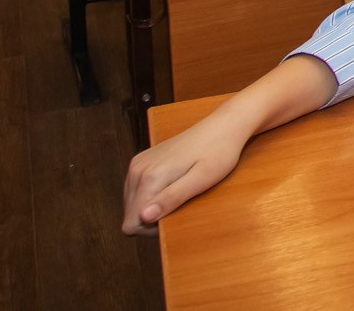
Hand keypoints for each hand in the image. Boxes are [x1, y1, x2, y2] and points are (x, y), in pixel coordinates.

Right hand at [121, 115, 249, 234]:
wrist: (223, 125)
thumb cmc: (219, 152)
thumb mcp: (202, 179)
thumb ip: (172, 198)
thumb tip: (144, 217)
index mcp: (150, 177)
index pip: (132, 224)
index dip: (154, 229)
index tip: (178, 216)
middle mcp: (137, 169)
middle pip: (130, 215)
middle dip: (153, 218)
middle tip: (182, 204)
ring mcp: (138, 163)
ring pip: (132, 204)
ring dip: (152, 207)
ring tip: (179, 194)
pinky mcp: (141, 160)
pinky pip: (136, 190)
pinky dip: (151, 195)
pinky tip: (173, 185)